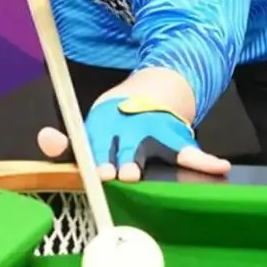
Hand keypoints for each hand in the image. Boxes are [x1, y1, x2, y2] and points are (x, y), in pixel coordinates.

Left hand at [37, 96, 231, 182]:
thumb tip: (45, 139)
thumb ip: (66, 143)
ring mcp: (156, 132)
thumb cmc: (114, 121)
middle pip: (130, 147)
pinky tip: (220, 167)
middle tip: (124, 175)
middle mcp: (132, 128)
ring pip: (159, 149)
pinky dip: (207, 161)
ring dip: (159, 161)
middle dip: (127, 160)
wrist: (151, 91)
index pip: (102, 142)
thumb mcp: (88, 128)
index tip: (101, 171)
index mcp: (108, 125)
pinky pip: (194, 153)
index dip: (100, 157)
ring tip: (160, 174)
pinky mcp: (178, 140)